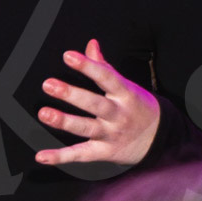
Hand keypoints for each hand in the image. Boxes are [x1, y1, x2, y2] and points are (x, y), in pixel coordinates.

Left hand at [35, 39, 160, 166]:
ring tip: (44, 113)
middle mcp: (118, 114)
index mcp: (125, 93)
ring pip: (86, 128)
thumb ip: (105, 67)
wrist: (159, 140)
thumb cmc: (137, 107)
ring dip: (64, 122)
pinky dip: (61, 156)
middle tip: (48, 84)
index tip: (67, 56)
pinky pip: (81, 155)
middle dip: (71, 94)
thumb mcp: (127, 86)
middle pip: (94, 104)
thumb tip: (90, 44)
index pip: (106, 77)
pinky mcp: (104, 153)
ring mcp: (111, 135)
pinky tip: (42, 156)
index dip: (87, 66)